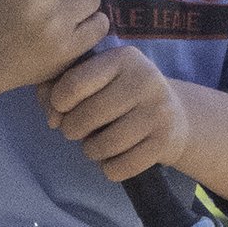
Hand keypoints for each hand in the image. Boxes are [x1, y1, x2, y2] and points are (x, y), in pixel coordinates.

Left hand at [42, 40, 190, 181]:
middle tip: (76, 130)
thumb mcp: (93, 82)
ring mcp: (158, 110)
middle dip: (72, 129)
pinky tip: (114, 157)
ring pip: (104, 145)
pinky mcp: (165, 140)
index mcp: (123, 58)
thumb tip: (53, 119)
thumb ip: (58, 90)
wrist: (174, 116)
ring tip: (95, 144)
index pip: (74, 84)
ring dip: (91, 150)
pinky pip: (121, 167)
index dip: (58, 102)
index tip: (62, 108)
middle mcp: (145, 79)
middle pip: (87, 116)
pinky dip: (110, 168)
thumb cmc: (119, 96)